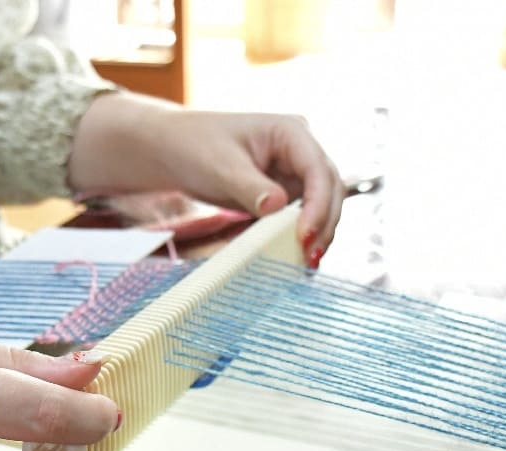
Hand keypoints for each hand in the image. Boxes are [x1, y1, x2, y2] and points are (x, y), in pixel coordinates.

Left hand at [68, 92, 344, 263]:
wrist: (175, 151)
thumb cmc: (195, 146)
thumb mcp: (219, 166)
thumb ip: (249, 186)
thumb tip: (277, 206)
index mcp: (291, 132)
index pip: (318, 169)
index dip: (318, 204)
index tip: (304, 234)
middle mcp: (300, 151)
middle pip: (330, 189)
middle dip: (324, 223)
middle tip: (310, 256)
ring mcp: (295, 173)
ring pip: (323, 205)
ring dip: (320, 233)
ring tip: (307, 262)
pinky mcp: (286, 193)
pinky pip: (304, 217)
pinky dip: (304, 236)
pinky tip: (297, 257)